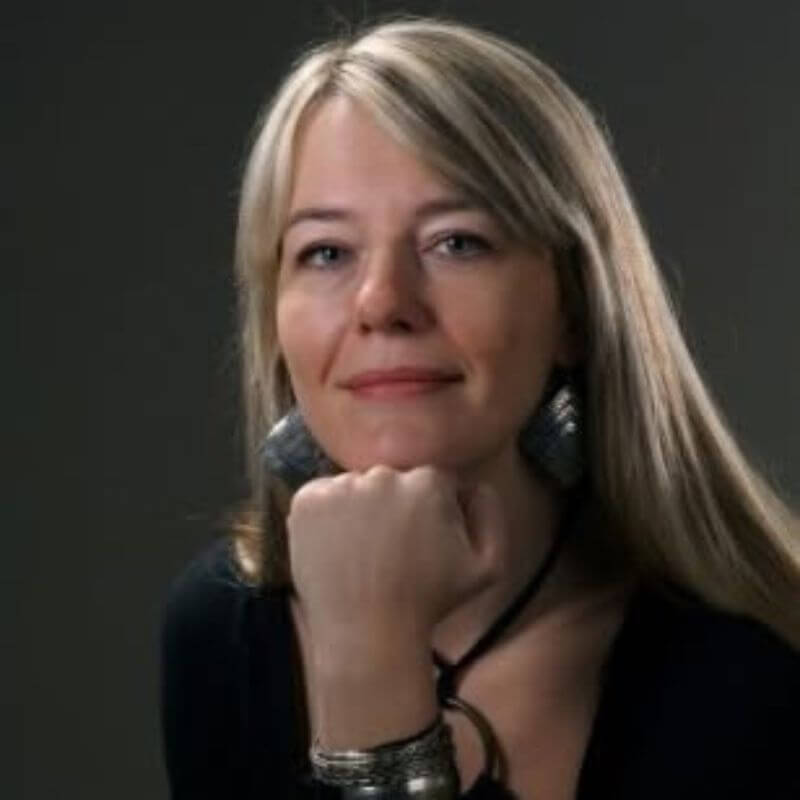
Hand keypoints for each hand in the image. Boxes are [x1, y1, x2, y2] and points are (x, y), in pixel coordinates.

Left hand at [287, 465, 505, 658]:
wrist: (369, 635)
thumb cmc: (430, 603)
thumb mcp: (488, 567)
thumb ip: (491, 515)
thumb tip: (475, 485)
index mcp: (428, 481)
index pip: (429, 479)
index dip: (428, 510)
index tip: (421, 541)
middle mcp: (383, 475)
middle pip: (390, 479)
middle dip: (393, 507)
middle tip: (391, 550)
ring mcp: (341, 487)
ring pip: (354, 487)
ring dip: (358, 509)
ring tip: (363, 553)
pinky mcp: (307, 501)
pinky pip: (322, 495)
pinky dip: (326, 515)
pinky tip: (339, 548)